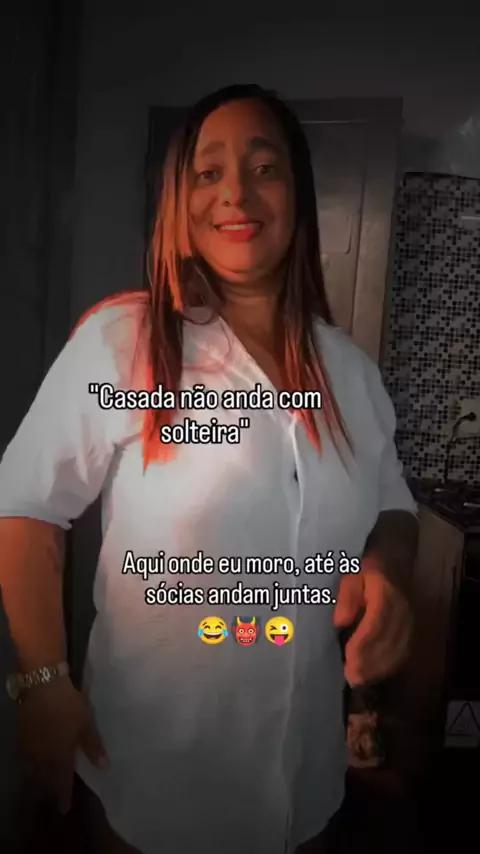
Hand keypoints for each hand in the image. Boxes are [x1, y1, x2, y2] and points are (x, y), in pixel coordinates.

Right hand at [17, 676, 108, 813]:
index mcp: (59, 756)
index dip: (64, 796)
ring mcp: (29, 747)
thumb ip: (93, 746)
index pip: (62, 782)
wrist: (41, 685)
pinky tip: (37, 758)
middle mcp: (41, 757)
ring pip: (34, 769)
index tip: (64, 808)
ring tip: (46, 779)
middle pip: (45, 778)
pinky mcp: (21, 735)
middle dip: (51, 788)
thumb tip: (104, 767)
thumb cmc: (67, 705)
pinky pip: (27, 756)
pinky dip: (33, 762)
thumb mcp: (86, 724)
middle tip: (56, 793)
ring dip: (41, 776)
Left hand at [333, 555, 411, 685]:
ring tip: (359, 680)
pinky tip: (374, 675)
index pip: (376, 622)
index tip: (349, 659)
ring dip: (378, 668)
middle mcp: (402, 609)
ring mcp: (409, 621)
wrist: (394, 562)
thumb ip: (346, 598)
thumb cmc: (366, 572)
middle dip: (370, 661)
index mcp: (385, 592)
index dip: (363, 643)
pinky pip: (403, 652)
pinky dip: (389, 666)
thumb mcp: (351, 576)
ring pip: (397, 649)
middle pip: (388, 640)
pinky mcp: (411, 630)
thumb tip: (340, 622)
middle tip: (351, 677)